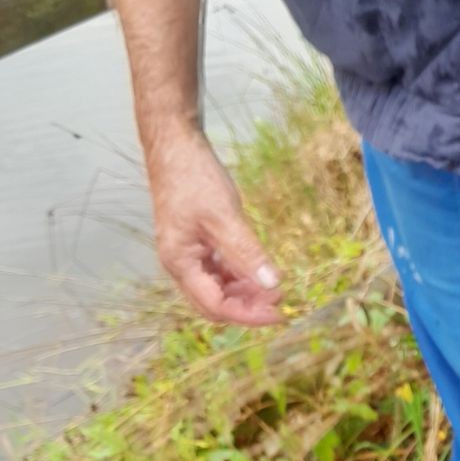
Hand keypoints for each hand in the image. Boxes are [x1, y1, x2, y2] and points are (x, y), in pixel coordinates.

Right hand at [149, 127, 282, 325]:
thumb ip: (247, 253)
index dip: (248, 314)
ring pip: (218, 289)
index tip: (280, 313)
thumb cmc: (193, 178)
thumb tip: (272, 284)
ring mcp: (188, 255)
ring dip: (245, 293)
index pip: (215, 306)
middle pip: (215, 303)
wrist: (176, 147)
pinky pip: (219, 271)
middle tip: (281, 302)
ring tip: (274, 288)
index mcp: (180, 263)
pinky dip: (240, 276)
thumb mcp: (225, 216)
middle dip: (248, 307)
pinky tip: (259, 271)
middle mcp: (180, 265)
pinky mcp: (197, 244)